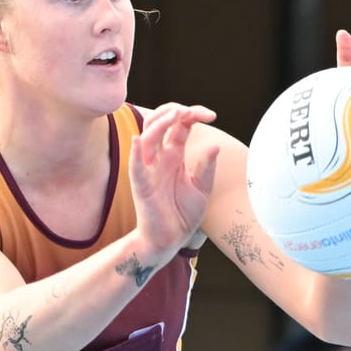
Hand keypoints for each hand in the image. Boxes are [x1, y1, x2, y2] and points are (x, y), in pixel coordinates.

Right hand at [128, 102, 218, 258]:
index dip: (193, 114)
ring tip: (177, 114)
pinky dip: (135, 153)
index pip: (180, 125)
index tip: (211, 115)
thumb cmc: (183, 213)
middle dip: (174, 111)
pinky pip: (135, 166)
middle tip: (192, 110)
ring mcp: (149, 170)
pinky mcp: (141, 186)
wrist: (171, 239)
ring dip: (160, 123)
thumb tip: (215, 146)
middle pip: (159, 123)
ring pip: (147, 138)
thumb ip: (207, 167)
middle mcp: (160, 158)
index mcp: (174, 155)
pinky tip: (137, 140)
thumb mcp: (202, 188)